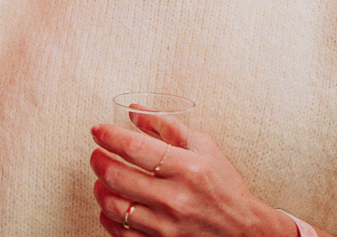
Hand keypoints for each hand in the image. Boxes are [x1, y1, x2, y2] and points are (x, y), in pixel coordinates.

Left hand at [89, 110, 294, 236]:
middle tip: (97, 154)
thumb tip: (135, 112)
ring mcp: (165, 225)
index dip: (109, 136)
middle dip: (98, 161)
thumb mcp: (203, 147)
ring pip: (113, 206)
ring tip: (102, 179)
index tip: (98, 130)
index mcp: (186, 168)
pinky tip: (111, 205)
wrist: (240, 229)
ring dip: (100, 188)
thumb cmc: (222, 186)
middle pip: (117, 177)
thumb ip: (168, 126)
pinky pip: (120, 233)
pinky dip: (108, 217)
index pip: (134, 148)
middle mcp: (174, 198)